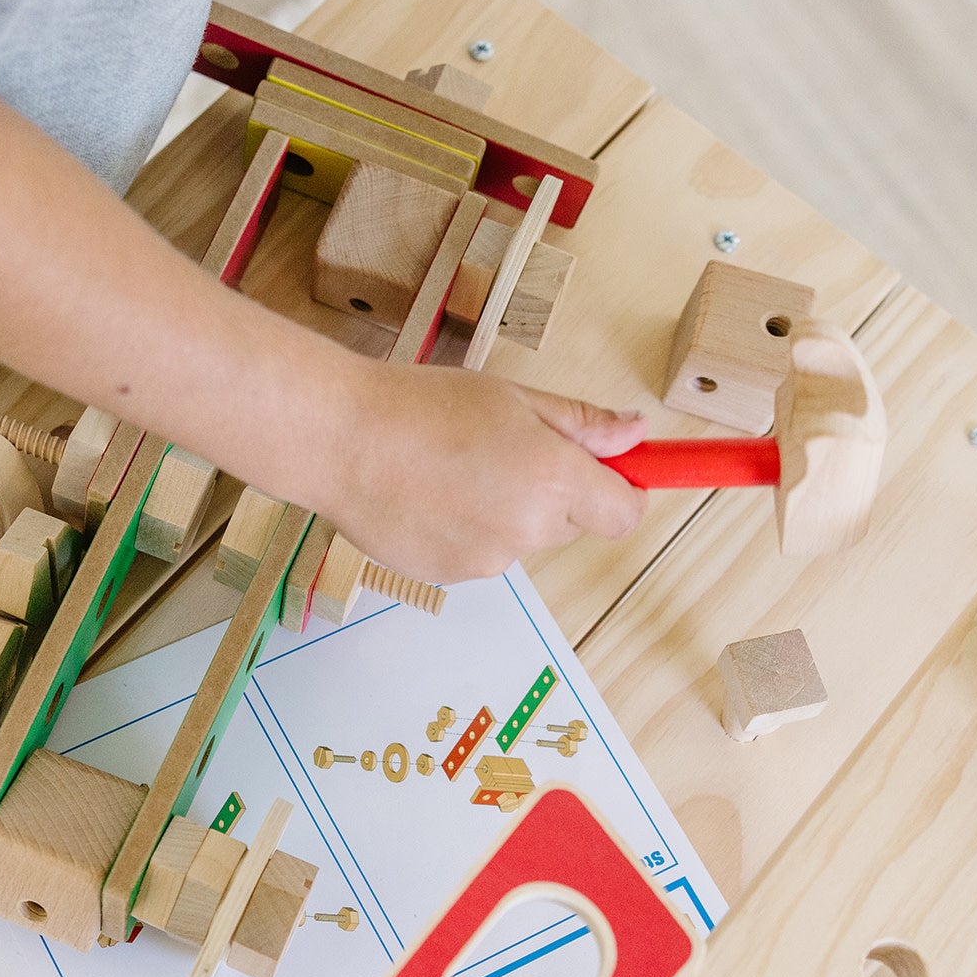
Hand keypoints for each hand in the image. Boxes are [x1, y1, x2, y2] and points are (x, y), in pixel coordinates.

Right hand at [298, 358, 648, 581]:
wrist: (341, 441)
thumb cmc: (422, 407)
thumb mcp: (514, 399)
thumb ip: (581, 425)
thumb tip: (635, 434)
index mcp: (554, 479)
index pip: (624, 514)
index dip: (621, 492)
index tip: (608, 473)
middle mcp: (528, 530)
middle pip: (569, 525)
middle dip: (551, 494)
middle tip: (502, 450)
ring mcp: (487, 560)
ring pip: (519, 540)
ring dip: (502, 513)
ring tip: (451, 471)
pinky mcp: (449, 577)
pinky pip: (477, 554)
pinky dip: (463, 530)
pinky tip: (427, 496)